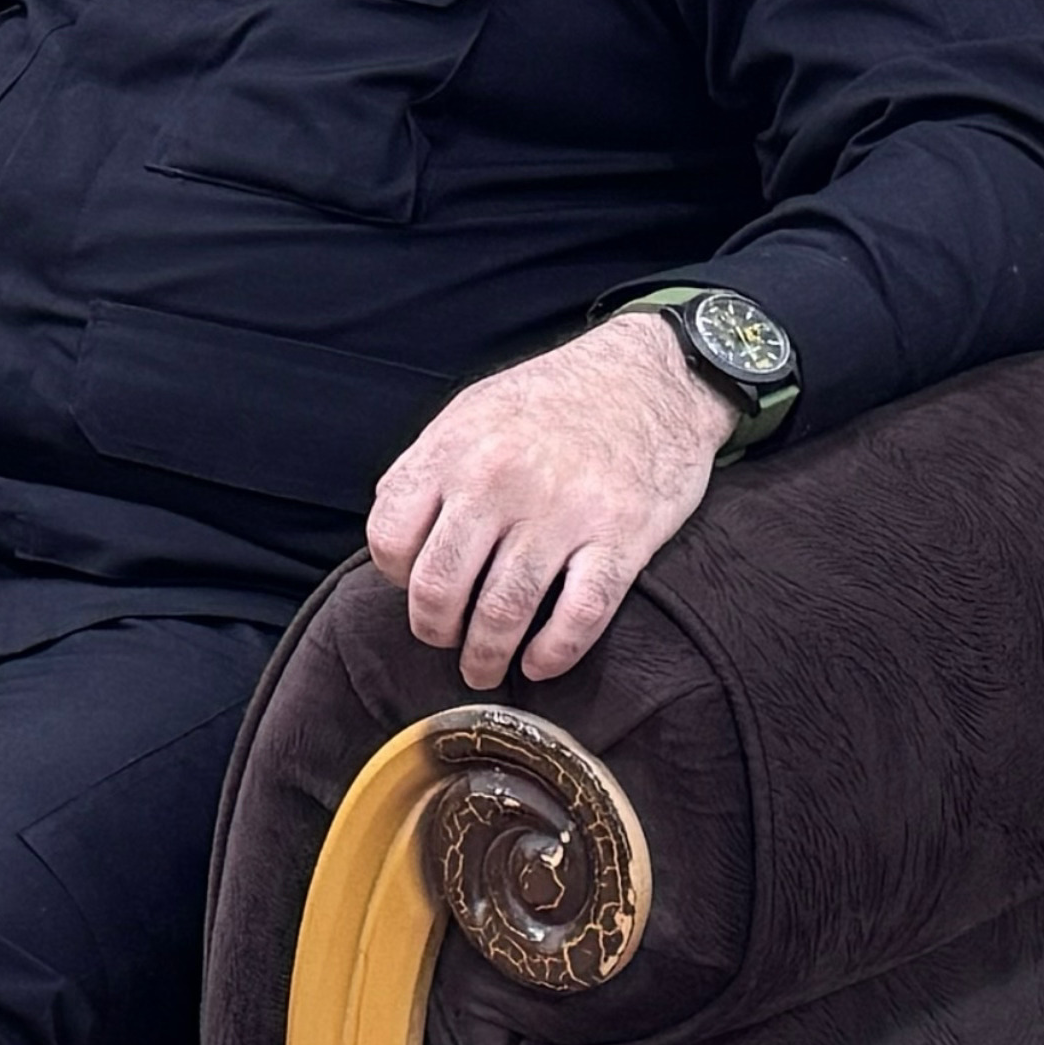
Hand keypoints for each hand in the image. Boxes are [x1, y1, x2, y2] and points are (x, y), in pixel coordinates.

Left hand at [362, 313, 738, 690]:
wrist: (652, 375)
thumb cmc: (557, 397)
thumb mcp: (473, 410)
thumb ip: (427, 467)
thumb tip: (393, 530)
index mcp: (455, 450)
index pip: (391, 539)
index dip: (395, 577)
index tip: (414, 587)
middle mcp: (500, 481)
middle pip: (439, 588)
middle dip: (436, 631)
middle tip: (447, 642)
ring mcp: (562, 511)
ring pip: (502, 613)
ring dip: (487, 657)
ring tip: (485, 668)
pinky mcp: (621, 537)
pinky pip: (578, 617)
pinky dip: (552, 654)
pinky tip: (539, 663)